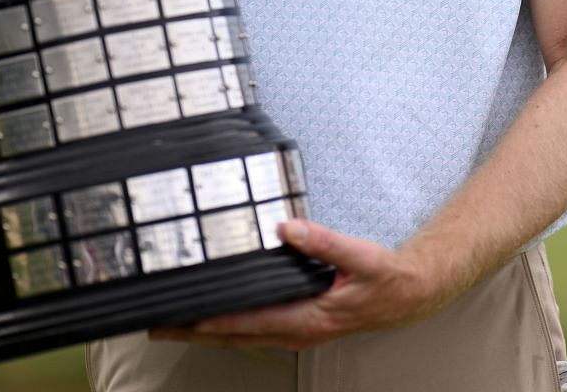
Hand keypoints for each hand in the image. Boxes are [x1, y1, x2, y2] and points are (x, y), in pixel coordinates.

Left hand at [147, 221, 450, 350]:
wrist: (407, 295)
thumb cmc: (384, 278)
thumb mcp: (359, 256)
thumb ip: (323, 242)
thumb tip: (286, 228)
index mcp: (308, 318)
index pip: (250, 322)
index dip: (214, 320)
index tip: (183, 317)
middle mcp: (297, 331)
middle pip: (236, 336)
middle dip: (196, 332)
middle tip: (159, 326)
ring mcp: (296, 333)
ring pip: (242, 338)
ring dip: (207, 332)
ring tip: (174, 325)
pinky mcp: (298, 326)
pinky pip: (254, 331)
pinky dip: (228, 327)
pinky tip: (215, 317)